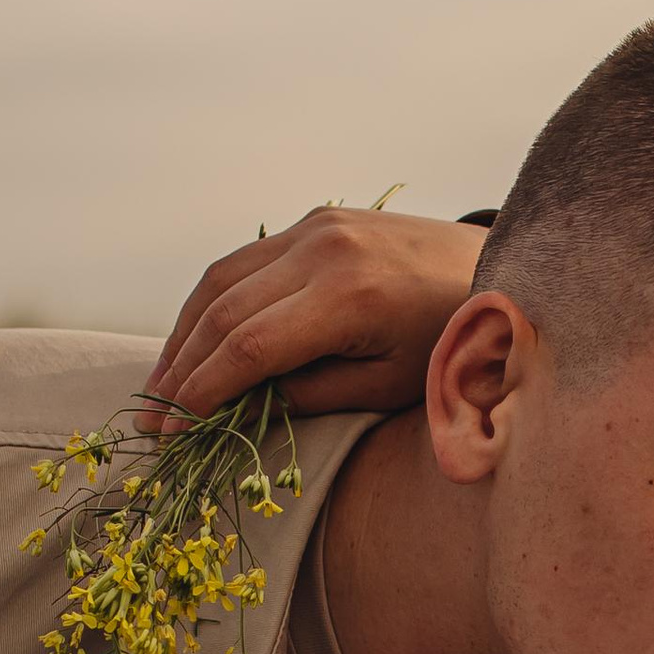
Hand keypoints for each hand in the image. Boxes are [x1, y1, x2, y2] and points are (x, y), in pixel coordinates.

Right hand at [138, 206, 488, 430]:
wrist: (502, 272)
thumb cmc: (453, 344)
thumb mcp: (387, 386)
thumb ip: (309, 396)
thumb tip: (239, 408)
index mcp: (348, 296)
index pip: (247, 348)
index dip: (201, 394)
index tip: (171, 433)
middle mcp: (324, 250)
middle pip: (223, 311)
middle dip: (181, 370)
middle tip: (152, 419)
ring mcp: (318, 226)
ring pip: (222, 278)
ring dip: (184, 334)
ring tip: (163, 385)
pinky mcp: (318, 219)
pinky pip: (247, 261)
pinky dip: (213, 303)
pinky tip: (198, 340)